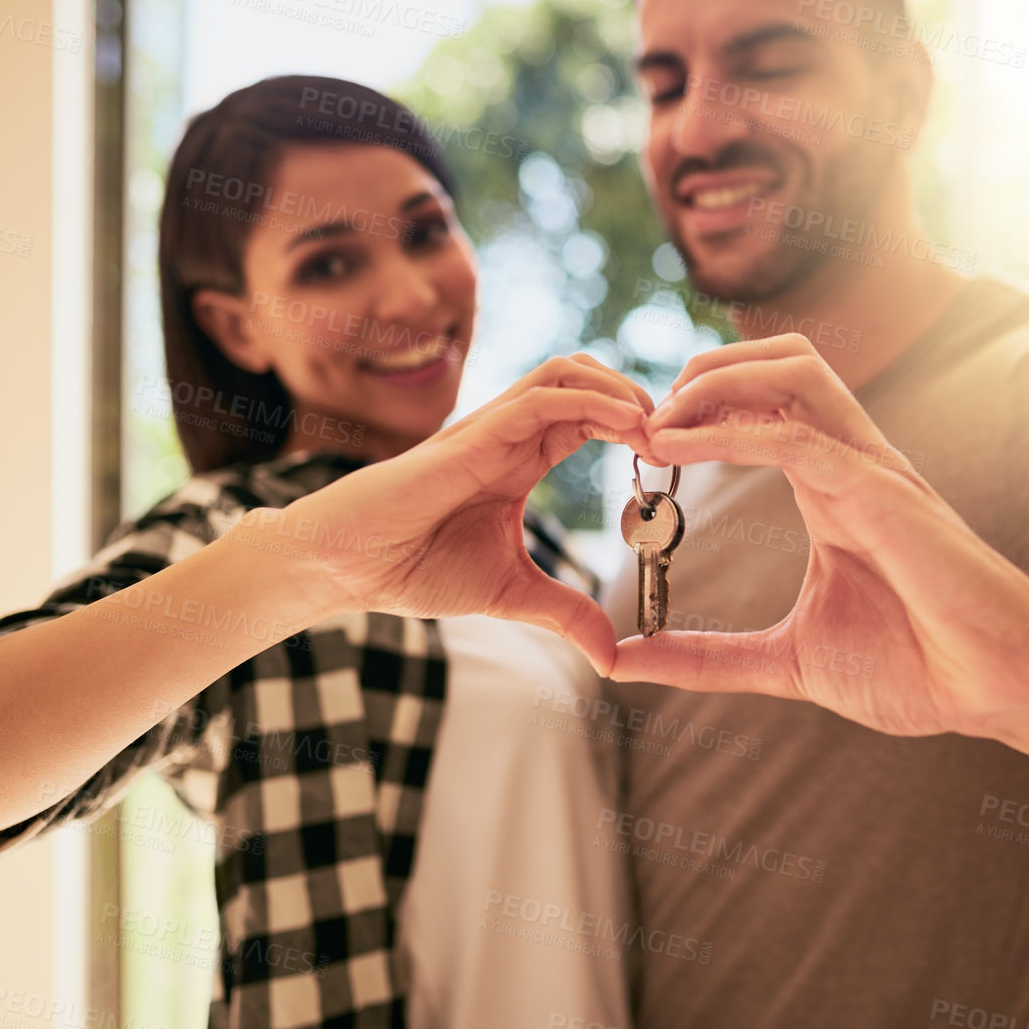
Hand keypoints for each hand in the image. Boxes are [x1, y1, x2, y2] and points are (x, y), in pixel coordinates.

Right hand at [236, 354, 654, 675]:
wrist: (349, 565)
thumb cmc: (413, 568)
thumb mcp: (510, 594)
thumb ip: (565, 614)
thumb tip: (613, 657)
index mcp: (521, 459)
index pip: (591, 418)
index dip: (636, 426)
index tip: (673, 458)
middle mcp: (511, 433)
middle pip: (589, 380)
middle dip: (641, 398)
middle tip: (679, 437)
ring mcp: (494, 427)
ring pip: (570, 371)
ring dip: (622, 389)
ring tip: (657, 428)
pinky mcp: (477, 433)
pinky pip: (544, 396)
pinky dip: (593, 401)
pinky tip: (628, 426)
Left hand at [609, 335, 1028, 737]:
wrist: (997, 689)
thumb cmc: (919, 670)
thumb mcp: (789, 661)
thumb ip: (710, 657)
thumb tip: (630, 661)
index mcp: (833, 488)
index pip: (762, 408)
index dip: (695, 412)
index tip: (636, 446)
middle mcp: (852, 463)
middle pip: (776, 363)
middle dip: (702, 372)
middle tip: (640, 420)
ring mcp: (871, 470)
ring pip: (792, 371)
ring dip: (714, 381)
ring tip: (656, 422)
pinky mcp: (883, 492)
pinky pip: (799, 436)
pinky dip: (730, 432)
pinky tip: (675, 450)